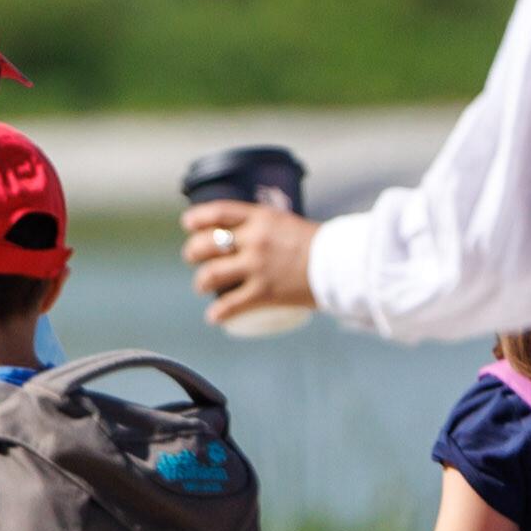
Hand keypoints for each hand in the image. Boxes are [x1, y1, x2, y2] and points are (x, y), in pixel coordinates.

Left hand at [182, 197, 318, 328]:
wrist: (343, 264)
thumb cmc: (322, 245)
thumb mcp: (289, 225)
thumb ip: (269, 230)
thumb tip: (254, 240)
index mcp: (260, 217)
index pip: (218, 212)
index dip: (197, 218)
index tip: (188, 223)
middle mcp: (254, 239)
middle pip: (206, 245)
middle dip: (193, 252)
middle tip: (193, 259)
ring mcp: (257, 266)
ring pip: (210, 275)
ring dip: (200, 282)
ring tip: (202, 286)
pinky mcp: (264, 292)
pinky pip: (230, 305)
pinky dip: (218, 313)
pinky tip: (214, 317)